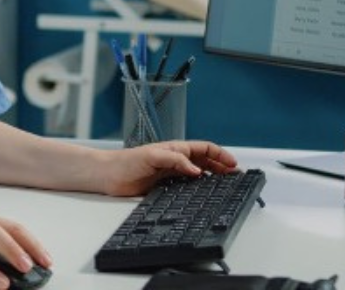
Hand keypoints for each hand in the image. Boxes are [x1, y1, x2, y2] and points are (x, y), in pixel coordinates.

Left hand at [100, 140, 238, 196]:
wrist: (108, 175)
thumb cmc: (126, 161)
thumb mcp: (153, 156)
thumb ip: (175, 160)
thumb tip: (196, 169)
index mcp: (175, 149)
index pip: (204, 149)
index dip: (220, 155)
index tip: (233, 164)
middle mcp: (175, 160)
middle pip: (205, 162)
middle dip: (222, 167)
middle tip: (236, 177)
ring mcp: (171, 174)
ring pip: (199, 174)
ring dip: (213, 178)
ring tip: (227, 185)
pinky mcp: (165, 187)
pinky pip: (187, 187)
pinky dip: (199, 190)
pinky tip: (204, 195)